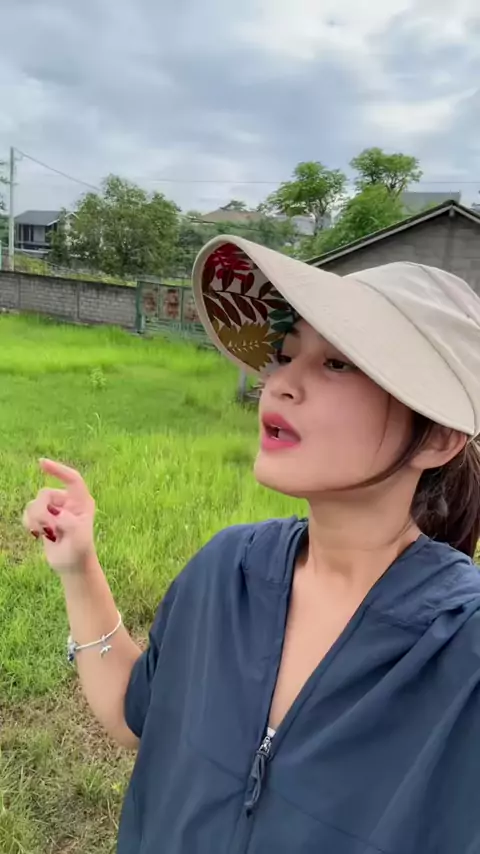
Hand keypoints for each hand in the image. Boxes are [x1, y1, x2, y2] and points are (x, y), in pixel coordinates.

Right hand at [23, 459, 96, 573]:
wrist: (72, 565)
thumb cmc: (79, 550)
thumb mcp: (79, 536)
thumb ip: (68, 522)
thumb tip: (55, 513)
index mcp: (82, 501)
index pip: (72, 479)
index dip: (58, 470)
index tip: (42, 463)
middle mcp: (68, 502)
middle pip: (46, 494)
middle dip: (42, 511)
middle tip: (48, 530)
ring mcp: (55, 510)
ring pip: (34, 503)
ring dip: (35, 519)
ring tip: (44, 534)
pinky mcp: (44, 518)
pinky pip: (28, 513)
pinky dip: (29, 523)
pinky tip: (37, 534)